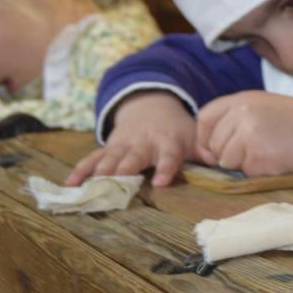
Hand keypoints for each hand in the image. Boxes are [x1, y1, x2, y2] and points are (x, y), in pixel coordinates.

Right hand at [66, 91, 195, 186]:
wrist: (149, 105)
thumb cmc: (176, 129)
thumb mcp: (194, 135)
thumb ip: (206, 150)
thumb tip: (223, 161)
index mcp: (167, 142)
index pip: (168, 156)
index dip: (164, 168)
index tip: (160, 182)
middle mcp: (143, 144)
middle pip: (133, 158)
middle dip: (125, 170)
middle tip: (117, 183)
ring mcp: (123, 145)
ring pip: (110, 159)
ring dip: (99, 172)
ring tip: (89, 187)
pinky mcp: (108, 148)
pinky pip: (92, 159)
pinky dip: (80, 171)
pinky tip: (70, 185)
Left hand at [194, 91, 292, 175]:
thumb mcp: (264, 106)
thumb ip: (235, 118)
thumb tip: (207, 149)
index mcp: (242, 99)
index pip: (205, 117)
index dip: (205, 136)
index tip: (213, 148)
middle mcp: (241, 114)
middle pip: (213, 143)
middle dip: (226, 154)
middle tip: (252, 152)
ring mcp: (248, 136)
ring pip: (226, 161)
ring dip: (242, 164)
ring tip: (268, 153)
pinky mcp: (258, 157)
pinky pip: (245, 172)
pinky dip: (258, 171)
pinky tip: (277, 159)